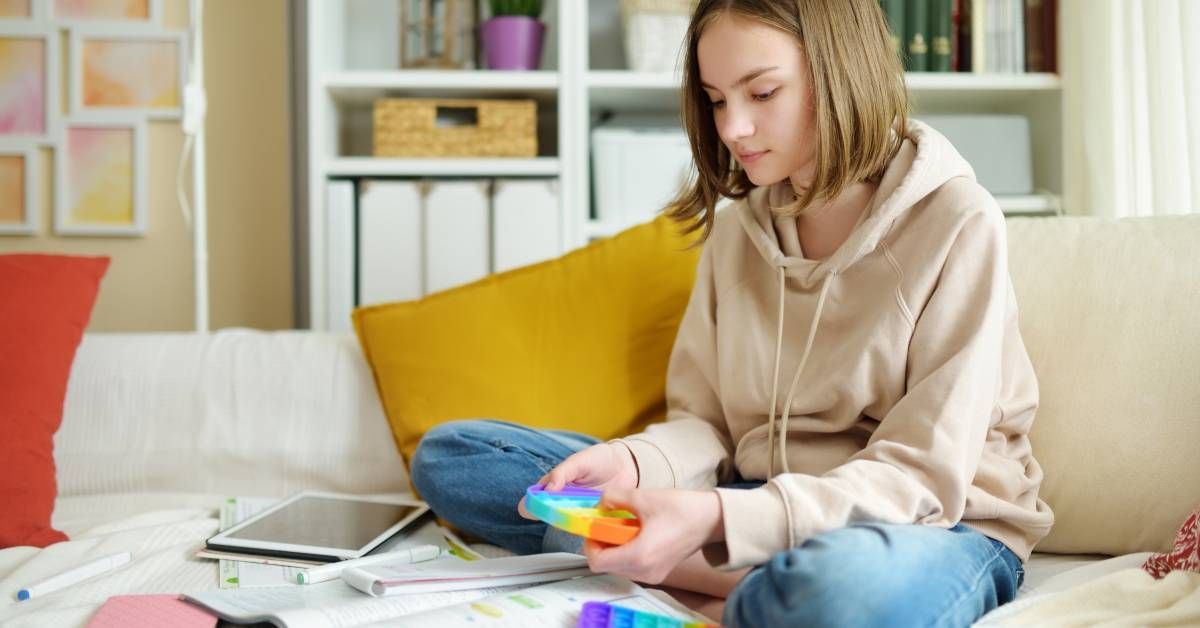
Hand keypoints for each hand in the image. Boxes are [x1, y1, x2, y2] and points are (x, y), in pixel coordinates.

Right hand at [517, 442, 638, 519]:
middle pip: (551, 515)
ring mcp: (579, 512)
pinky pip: (587, 528)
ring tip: (581, 512)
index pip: (536, 499)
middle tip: (562, 510)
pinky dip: (589, 527)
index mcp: (554, 486)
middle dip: (554, 516)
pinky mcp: (594, 519)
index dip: (531, 506)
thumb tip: (547, 489)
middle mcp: (564, 501)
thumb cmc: (598, 460)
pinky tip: (593, 520)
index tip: (531, 510)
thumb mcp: (578, 462)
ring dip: (572, 522)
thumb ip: (561, 473)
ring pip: (568, 524)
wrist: (624, 465)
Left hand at [582, 488, 723, 584]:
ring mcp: (652, 575)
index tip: (594, 527)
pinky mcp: (658, 573)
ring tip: (624, 526)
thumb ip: (615, 498)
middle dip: (602, 543)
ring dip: (615, 547)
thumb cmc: (682, 509)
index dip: (590, 544)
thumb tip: (600, 502)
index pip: (598, 562)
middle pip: (607, 565)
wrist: (712, 520)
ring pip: (618, 567)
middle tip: (607, 523)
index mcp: (638, 556)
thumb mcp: (643, 497)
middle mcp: (644, 572)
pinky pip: (632, 566)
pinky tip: (636, 533)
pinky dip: (627, 551)